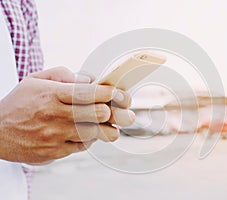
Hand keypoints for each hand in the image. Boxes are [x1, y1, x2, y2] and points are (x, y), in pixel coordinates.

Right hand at [0, 67, 134, 163]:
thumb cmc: (20, 103)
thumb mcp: (36, 80)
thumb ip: (63, 75)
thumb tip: (90, 80)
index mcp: (53, 94)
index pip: (90, 93)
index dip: (111, 93)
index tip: (119, 95)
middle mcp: (56, 115)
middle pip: (99, 114)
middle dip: (116, 112)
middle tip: (125, 112)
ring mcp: (56, 136)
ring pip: (95, 133)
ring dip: (108, 129)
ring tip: (111, 125)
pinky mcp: (55, 152)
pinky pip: (83, 146)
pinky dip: (90, 139)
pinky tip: (88, 133)